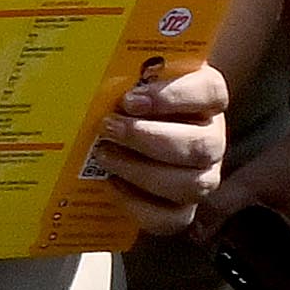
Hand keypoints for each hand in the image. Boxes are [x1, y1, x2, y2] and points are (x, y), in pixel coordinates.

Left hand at [80, 57, 232, 233]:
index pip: (210, 92)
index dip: (173, 97)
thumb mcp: (127, 79)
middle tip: (108, 128)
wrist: (127, 132)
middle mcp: (211, 137)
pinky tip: (112, 185)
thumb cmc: (125, 99)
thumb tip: (79, 71)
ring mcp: (202, 175)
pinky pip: (172, 218)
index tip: (129, 99)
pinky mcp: (184, 206)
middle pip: (200, 145)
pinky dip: (139, 205)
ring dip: (142, 172)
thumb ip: (119, 74)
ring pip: (191, 184)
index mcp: (205, 98)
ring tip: (104, 156)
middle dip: (148, 139)